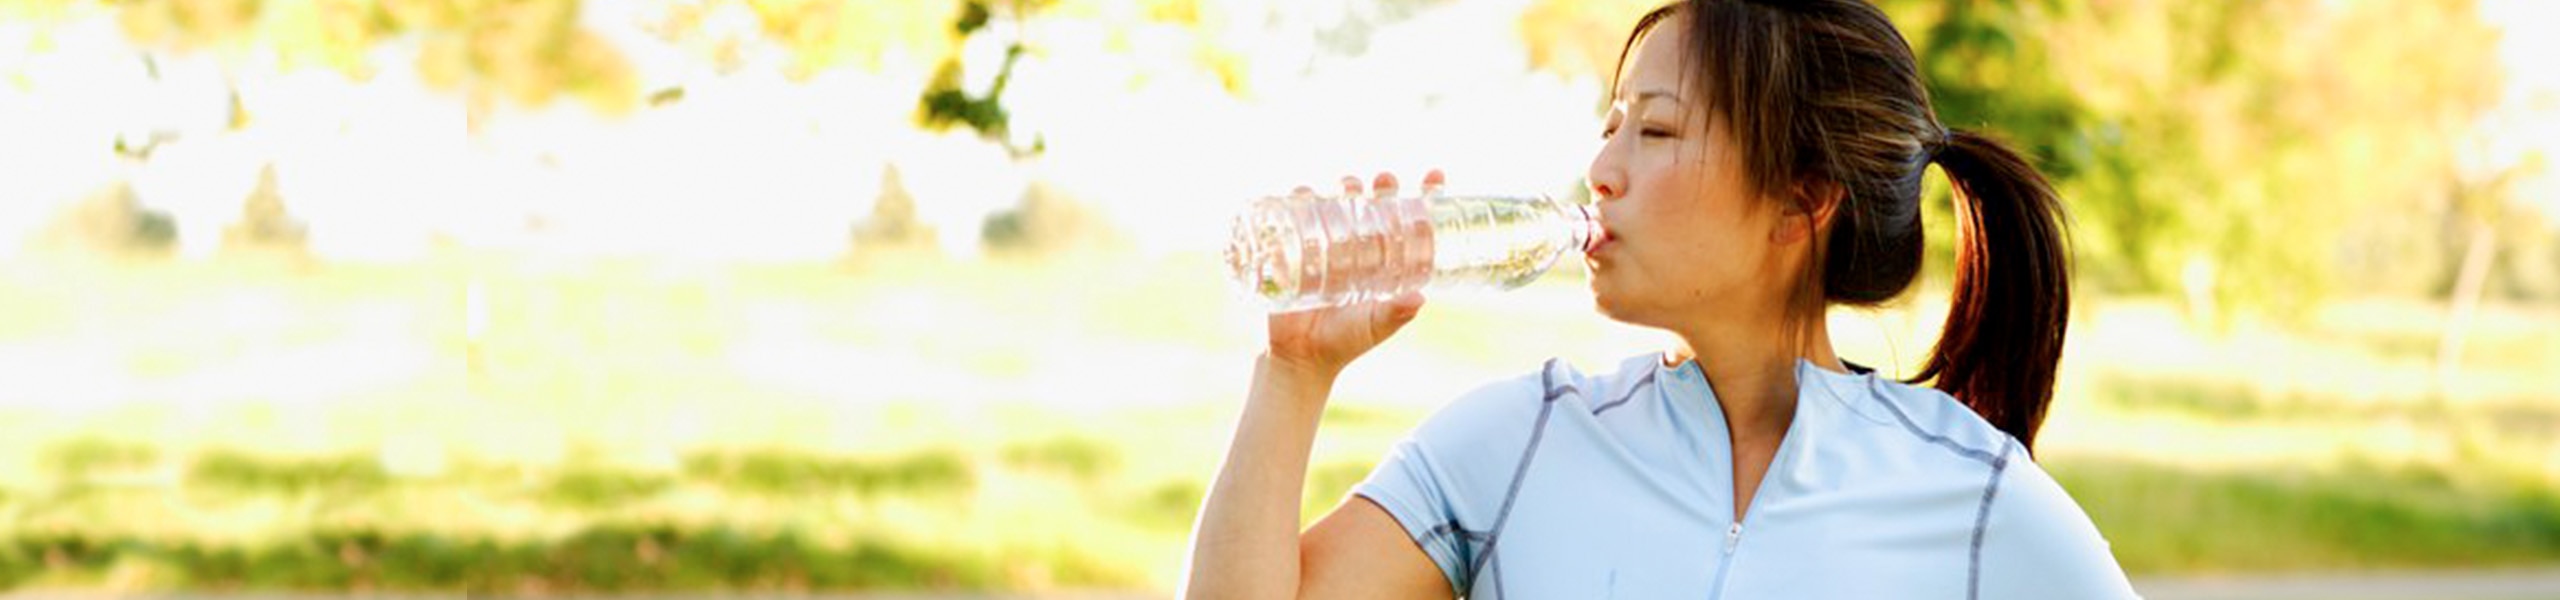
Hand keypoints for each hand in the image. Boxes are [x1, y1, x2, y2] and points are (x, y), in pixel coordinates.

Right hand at [1263, 170, 1442, 379]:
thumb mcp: (1376, 325)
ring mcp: (1325, 247)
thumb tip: (1419, 299)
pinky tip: (1303, 195)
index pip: (1408, 221)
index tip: (1435, 175)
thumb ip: (1396, 313)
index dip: (1423, 195)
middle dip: (1380, 185)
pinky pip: (1294, 218)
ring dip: (1341, 188)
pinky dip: (1298, 202)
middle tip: (1384, 180)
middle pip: (1372, 203)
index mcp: (1384, 259)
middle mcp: (1357, 247)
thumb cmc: (1346, 341)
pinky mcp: (1294, 251)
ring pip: (1336, 203)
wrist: (1301, 358)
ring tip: (1347, 187)